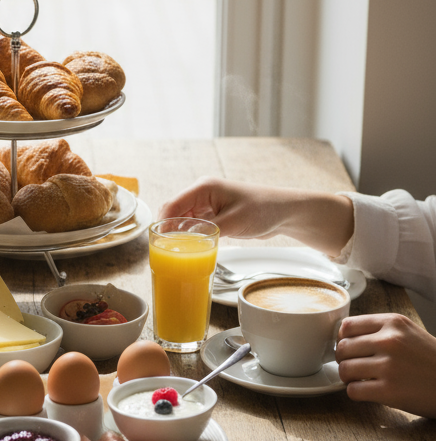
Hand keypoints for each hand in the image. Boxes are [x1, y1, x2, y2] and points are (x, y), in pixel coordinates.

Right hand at [160, 177, 353, 256]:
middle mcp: (202, 194)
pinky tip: (187, 249)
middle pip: (173, 211)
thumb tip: (187, 242)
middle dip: (167, 229)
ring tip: (172, 253)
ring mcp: (207, 204)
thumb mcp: (234, 222)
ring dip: (177, 234)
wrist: (284, 212)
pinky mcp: (213, 215)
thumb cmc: (263, 209)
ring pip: (182, 220)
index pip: (173, 204)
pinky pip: (193, 225)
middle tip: (162, 251)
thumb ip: (209, 231)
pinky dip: (188, 236)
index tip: (157, 241)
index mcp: (204, 187)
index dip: (162, 222)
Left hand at [336, 313, 435, 417]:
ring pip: (344, 369)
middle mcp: (389, 341)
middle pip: (342, 347)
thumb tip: (343, 335)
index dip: (343, 339)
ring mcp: (389, 366)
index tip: (349, 347)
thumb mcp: (409, 332)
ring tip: (361, 379)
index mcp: (393, 322)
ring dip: (348, 377)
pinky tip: (368, 391)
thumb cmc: (430, 360)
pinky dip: (356, 393)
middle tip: (354, 366)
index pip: (347, 325)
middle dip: (344, 359)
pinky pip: (353, 391)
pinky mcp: (389, 391)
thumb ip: (380, 330)